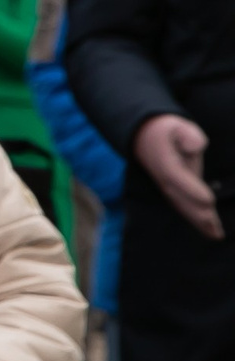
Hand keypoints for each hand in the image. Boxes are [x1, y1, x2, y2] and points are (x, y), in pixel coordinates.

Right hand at [133, 114, 222, 238]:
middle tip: (215, 228)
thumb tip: (194, 148)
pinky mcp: (174, 191)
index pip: (178, 178)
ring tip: (216, 235)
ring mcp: (168, 187)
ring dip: (199, 222)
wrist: (144, 135)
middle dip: (199, 213)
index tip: (209, 200)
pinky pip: (184, 207)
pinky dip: (196, 220)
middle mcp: (165, 179)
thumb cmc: (166, 130)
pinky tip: (210, 231)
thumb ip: (188, 135)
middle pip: (181, 199)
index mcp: (165, 162)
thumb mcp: (176, 125)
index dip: (193, 190)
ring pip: (183, 206)